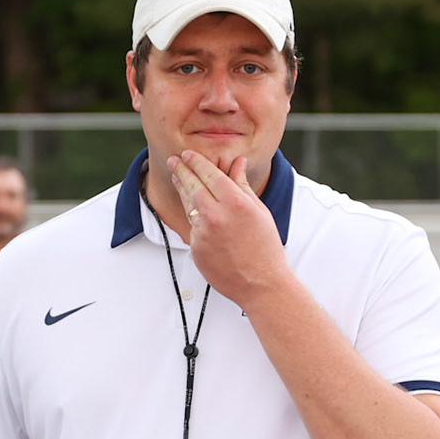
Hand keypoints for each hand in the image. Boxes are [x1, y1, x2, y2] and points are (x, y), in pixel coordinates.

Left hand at [166, 151, 292, 310]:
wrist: (261, 284)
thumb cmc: (266, 248)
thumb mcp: (259, 211)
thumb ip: (243, 185)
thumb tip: (237, 163)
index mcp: (235, 203)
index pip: (210, 174)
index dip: (196, 162)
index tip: (187, 154)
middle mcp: (216, 216)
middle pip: (192, 186)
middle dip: (182, 170)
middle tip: (174, 160)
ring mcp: (203, 233)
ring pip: (188, 206)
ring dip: (182, 190)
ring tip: (178, 178)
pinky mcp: (196, 248)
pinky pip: (193, 227)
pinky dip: (194, 218)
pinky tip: (194, 211)